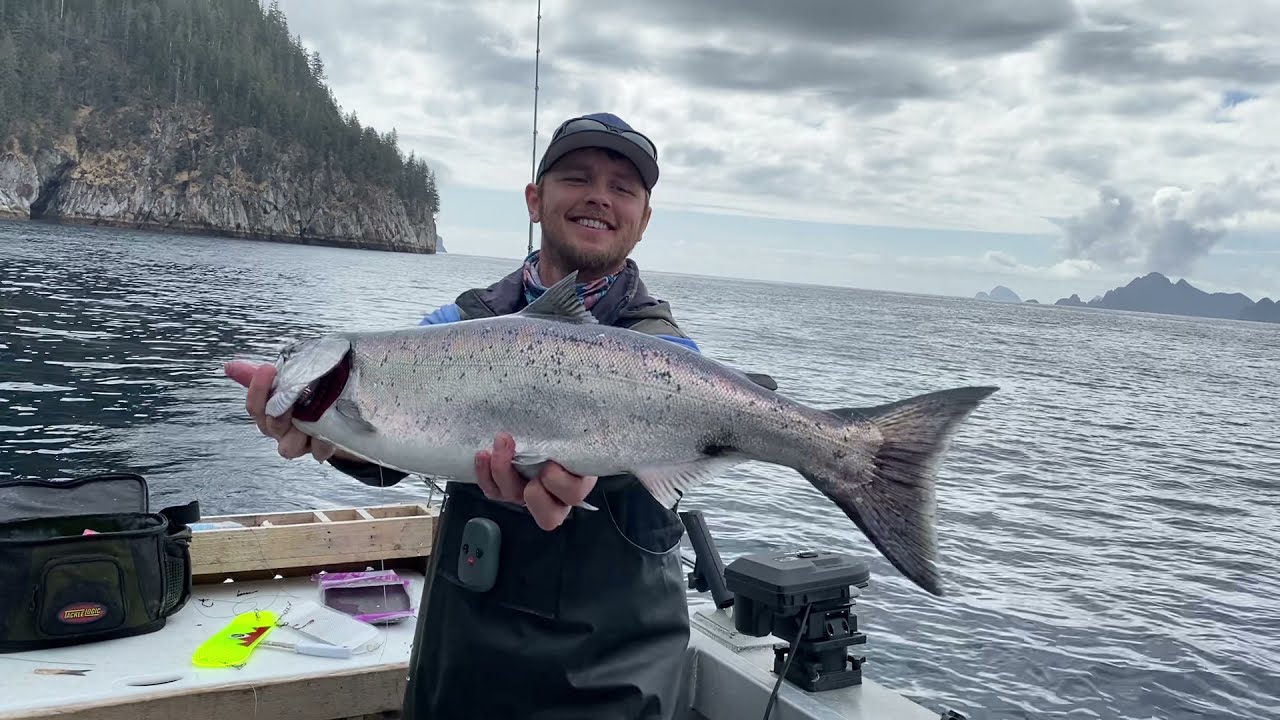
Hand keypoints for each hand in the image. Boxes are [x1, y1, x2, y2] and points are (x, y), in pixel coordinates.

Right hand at [224, 359, 338, 462]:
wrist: (337, 409)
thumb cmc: (305, 396)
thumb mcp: (285, 380)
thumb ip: (256, 375)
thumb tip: (230, 366)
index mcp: (269, 416)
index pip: (254, 408)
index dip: (257, 390)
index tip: (267, 369)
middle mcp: (282, 432)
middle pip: (269, 427)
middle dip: (277, 411)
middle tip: (290, 392)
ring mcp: (301, 443)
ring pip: (288, 448)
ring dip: (296, 431)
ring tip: (308, 413)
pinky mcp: (322, 449)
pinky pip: (319, 452)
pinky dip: (321, 442)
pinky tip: (327, 428)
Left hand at [474, 432, 596, 530]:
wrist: (538, 422)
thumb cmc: (562, 426)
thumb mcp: (575, 428)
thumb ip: (577, 432)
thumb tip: (602, 413)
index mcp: (578, 479)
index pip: (575, 494)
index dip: (562, 484)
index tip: (551, 464)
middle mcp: (554, 495)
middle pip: (548, 515)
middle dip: (536, 494)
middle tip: (530, 470)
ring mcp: (528, 495)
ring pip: (515, 499)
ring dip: (503, 471)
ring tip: (501, 443)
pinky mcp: (505, 489)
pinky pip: (493, 491)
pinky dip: (485, 474)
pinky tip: (484, 454)